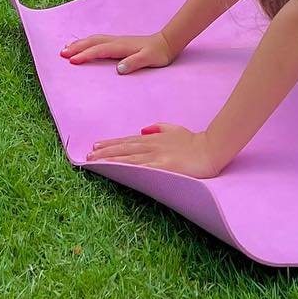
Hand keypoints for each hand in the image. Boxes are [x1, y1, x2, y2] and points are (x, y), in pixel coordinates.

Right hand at [60, 31, 173, 73]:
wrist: (166, 43)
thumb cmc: (158, 54)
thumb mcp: (149, 59)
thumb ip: (134, 63)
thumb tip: (118, 68)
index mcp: (121, 46)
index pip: (99, 50)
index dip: (85, 55)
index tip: (72, 61)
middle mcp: (117, 41)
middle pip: (93, 42)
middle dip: (77, 47)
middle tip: (61, 54)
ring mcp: (117, 41)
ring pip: (94, 40)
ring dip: (80, 44)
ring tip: (66, 48)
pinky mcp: (119, 43)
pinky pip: (99, 41)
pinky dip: (88, 43)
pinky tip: (84, 46)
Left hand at [87, 124, 221, 177]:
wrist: (210, 148)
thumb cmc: (194, 140)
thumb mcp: (174, 129)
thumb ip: (159, 128)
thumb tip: (144, 129)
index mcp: (153, 138)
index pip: (126, 141)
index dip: (110, 144)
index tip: (95, 146)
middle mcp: (151, 145)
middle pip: (123, 148)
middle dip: (104, 152)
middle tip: (87, 155)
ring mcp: (156, 156)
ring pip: (127, 157)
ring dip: (109, 159)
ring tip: (94, 161)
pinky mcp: (163, 166)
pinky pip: (141, 168)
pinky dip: (126, 168)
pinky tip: (115, 171)